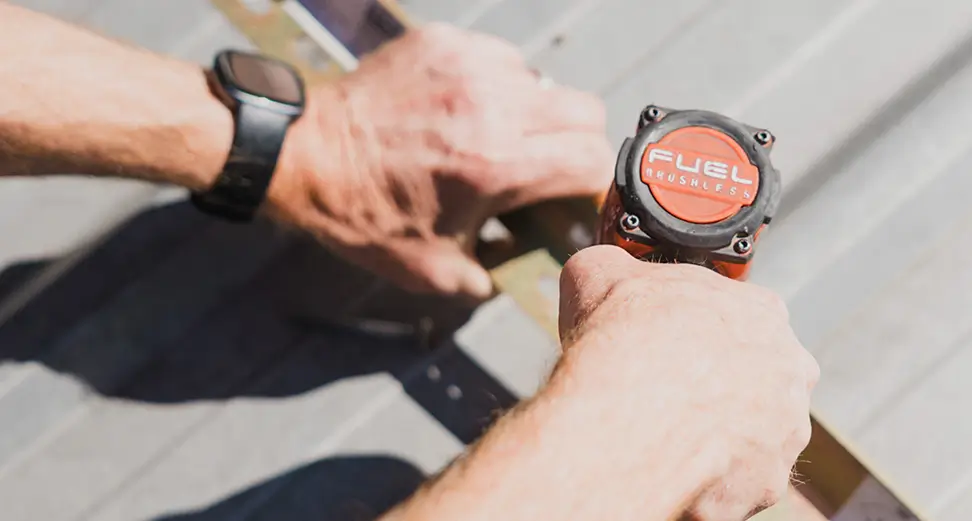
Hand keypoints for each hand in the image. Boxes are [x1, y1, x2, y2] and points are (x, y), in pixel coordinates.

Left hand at [267, 23, 612, 300]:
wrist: (306, 156)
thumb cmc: (364, 216)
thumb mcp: (431, 271)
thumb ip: (488, 279)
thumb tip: (519, 274)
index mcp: (495, 165)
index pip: (592, 158)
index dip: (595, 182)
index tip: (580, 194)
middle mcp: (491, 107)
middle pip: (585, 110)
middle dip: (577, 143)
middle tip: (548, 164)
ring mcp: (467, 67)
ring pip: (544, 81)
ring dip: (534, 112)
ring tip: (498, 136)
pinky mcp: (444, 44)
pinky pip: (500, 58)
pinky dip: (497, 84)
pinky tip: (467, 109)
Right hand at [557, 245, 818, 520]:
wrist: (626, 414)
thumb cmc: (624, 341)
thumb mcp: (599, 272)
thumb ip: (614, 267)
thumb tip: (601, 267)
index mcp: (761, 311)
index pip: (741, 317)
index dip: (701, 330)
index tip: (672, 341)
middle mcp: (788, 369)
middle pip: (755, 377)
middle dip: (717, 384)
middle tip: (669, 390)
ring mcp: (784, 429)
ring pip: (751, 432)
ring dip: (716, 432)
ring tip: (666, 432)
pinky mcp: (767, 482)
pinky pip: (737, 479)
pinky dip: (708, 477)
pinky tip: (670, 463)